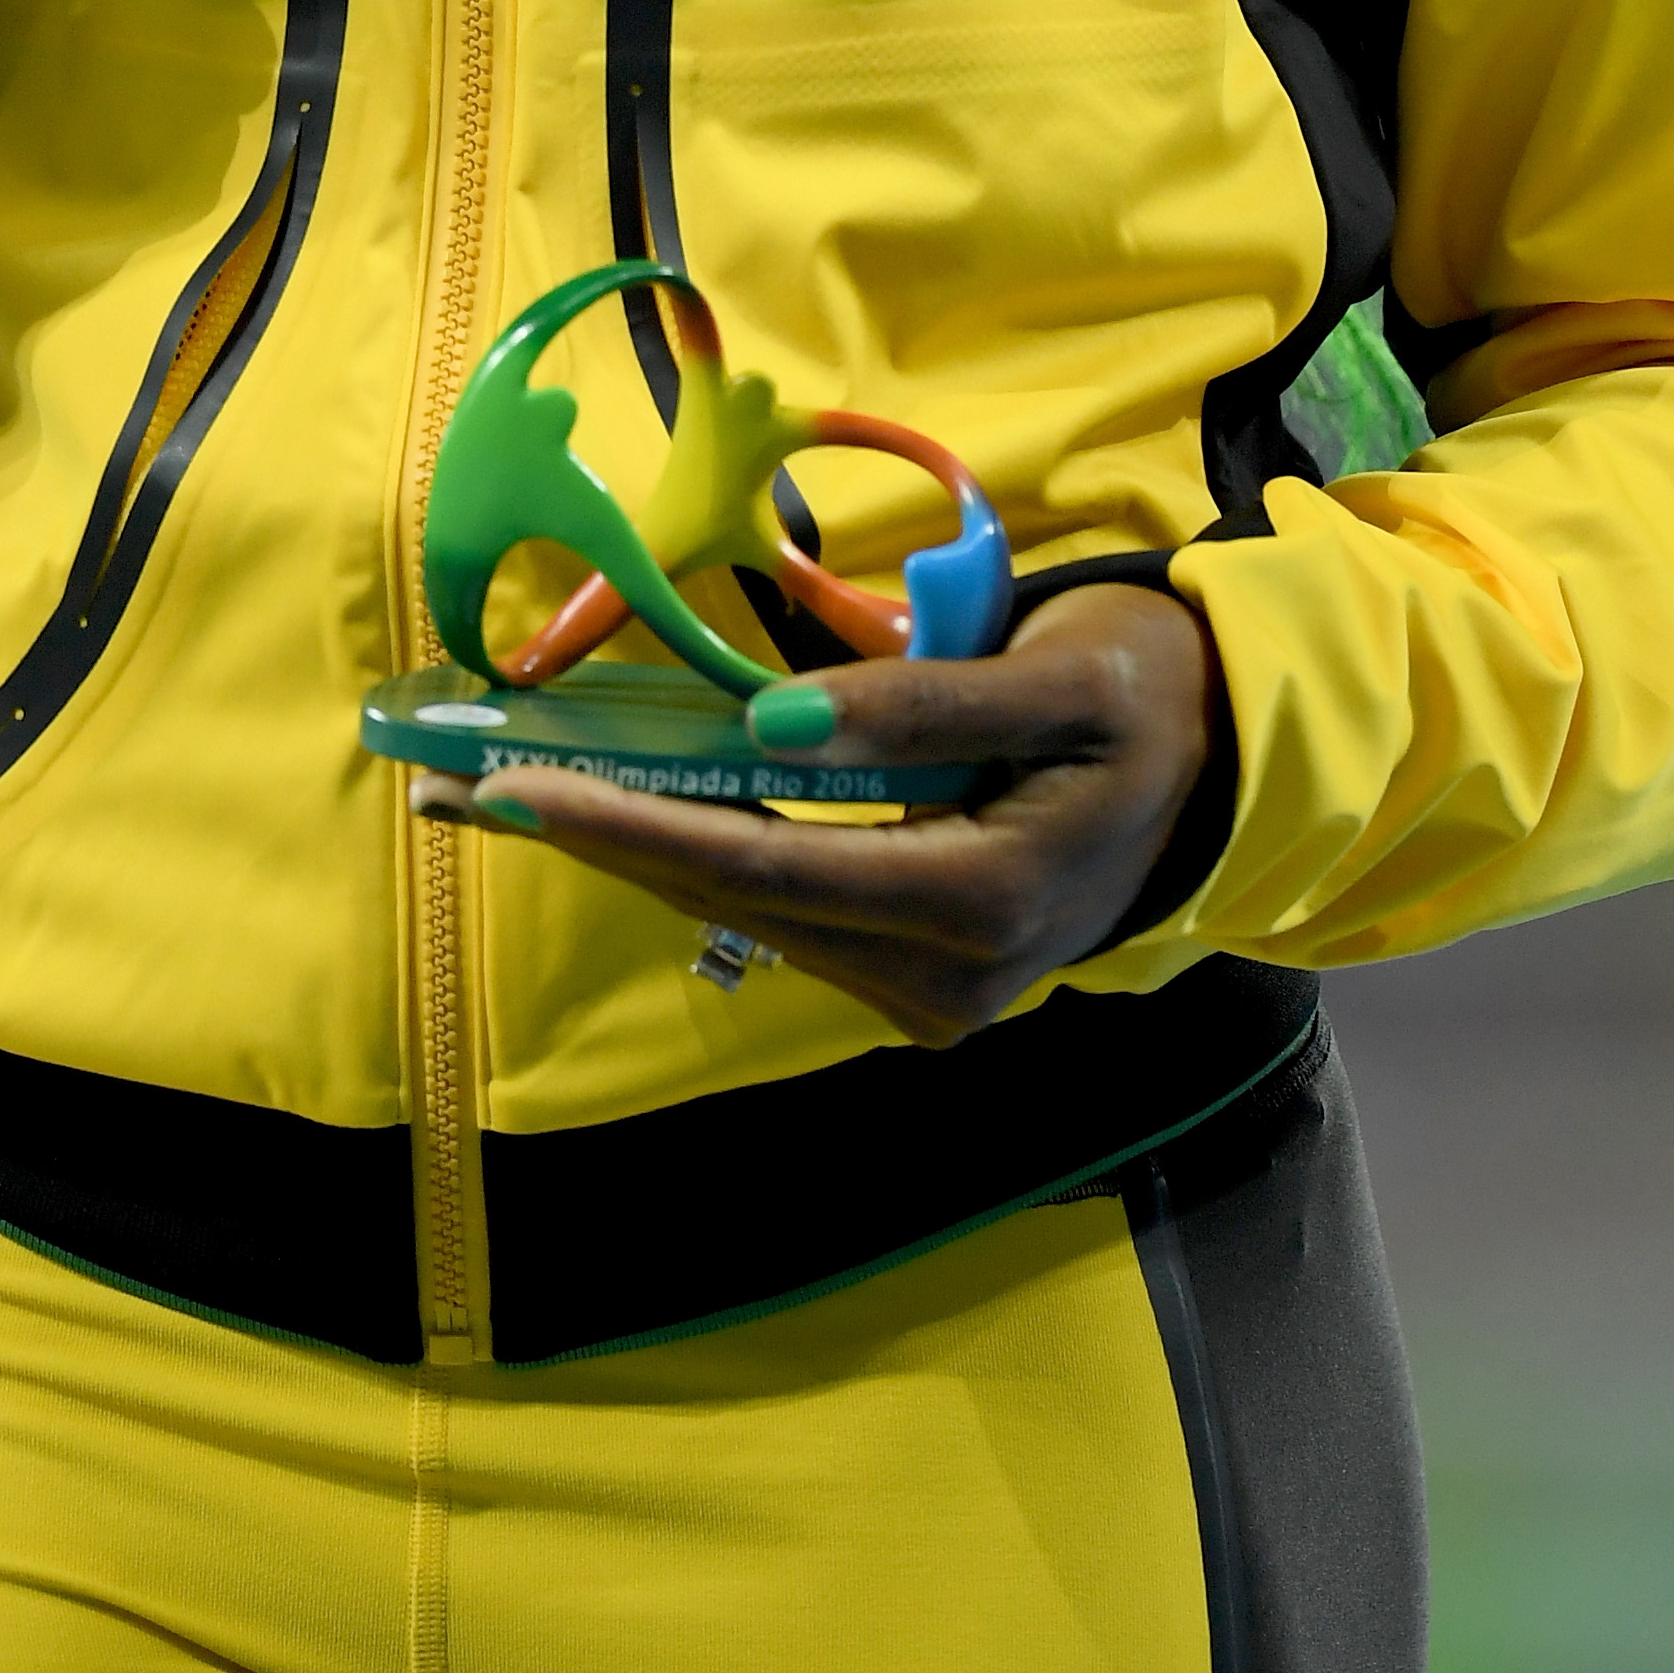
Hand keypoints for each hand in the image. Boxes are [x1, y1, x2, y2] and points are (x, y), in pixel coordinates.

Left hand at [406, 581, 1223, 1045]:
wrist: (1221, 766)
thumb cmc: (1143, 696)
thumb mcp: (1056, 678)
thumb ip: (919, 709)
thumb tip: (770, 729)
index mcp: (987, 902)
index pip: (767, 867)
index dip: (632, 827)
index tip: (518, 788)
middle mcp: (951, 978)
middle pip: (735, 900)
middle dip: (591, 840)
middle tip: (452, 790)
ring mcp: (935, 993)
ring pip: (749, 913)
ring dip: (630, 850)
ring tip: (504, 793)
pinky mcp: (919, 979)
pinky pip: (788, 912)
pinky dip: (698, 860)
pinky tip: (617, 815)